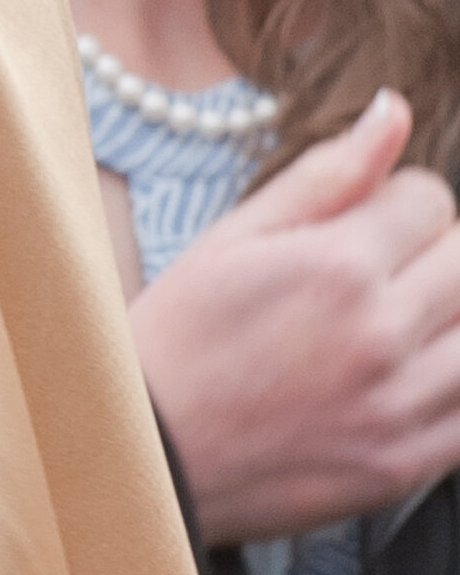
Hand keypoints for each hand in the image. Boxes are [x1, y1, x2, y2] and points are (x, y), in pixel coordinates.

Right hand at [133, 97, 459, 538]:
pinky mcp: (405, 463)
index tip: (367, 227)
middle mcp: (380, 334)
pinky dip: (454, 384)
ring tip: (398, 325)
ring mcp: (399, 405)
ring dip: (448, 318)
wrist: (145, 454)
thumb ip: (325, 174)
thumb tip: (393, 110)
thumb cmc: (178, 340)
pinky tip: (415, 374)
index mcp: (337, 266)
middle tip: (381, 276)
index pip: (432, 199)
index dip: (400, 203)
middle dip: (432, 255)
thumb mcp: (233, 239)